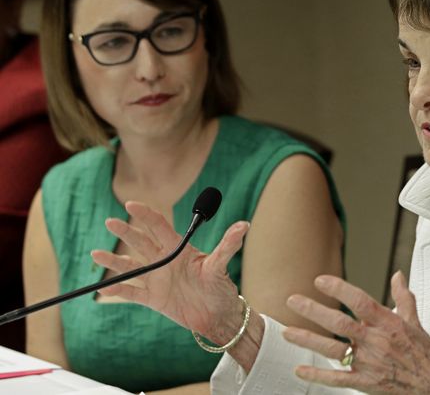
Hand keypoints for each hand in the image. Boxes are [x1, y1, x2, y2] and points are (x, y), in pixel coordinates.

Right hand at [91, 201, 248, 339]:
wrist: (217, 316)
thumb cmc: (221, 287)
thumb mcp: (221, 265)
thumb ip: (227, 245)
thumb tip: (244, 225)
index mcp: (179, 249)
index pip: (160, 227)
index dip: (146, 215)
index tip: (131, 204)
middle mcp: (165, 261)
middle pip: (141, 243)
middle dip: (126, 232)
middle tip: (110, 221)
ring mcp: (157, 279)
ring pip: (131, 267)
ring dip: (114, 261)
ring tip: (96, 254)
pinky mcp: (153, 298)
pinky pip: (131, 293)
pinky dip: (118, 291)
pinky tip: (103, 289)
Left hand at [283, 272, 429, 394]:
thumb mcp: (417, 322)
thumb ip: (403, 298)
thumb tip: (398, 277)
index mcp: (389, 323)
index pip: (359, 300)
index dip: (338, 288)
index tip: (321, 281)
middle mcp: (377, 341)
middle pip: (339, 322)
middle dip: (313, 310)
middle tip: (293, 301)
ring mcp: (370, 362)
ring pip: (333, 348)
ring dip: (308, 339)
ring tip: (288, 332)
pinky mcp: (367, 382)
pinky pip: (337, 379)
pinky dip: (318, 375)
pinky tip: (301, 370)